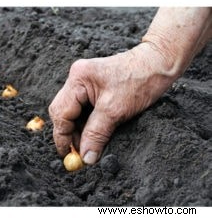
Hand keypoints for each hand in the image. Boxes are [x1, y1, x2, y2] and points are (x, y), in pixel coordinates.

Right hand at [49, 42, 175, 164]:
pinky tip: (93, 133)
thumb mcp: (115, 110)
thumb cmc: (140, 80)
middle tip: (79, 153)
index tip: (68, 155)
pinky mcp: (93, 87)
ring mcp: (84, 82)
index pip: (60, 112)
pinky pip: (82, 108)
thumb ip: (96, 134)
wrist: (158, 63)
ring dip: (78, 130)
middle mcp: (77, 78)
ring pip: (72, 112)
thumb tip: (86, 157)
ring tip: (88, 145)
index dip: (62, 136)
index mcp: (78, 79)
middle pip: (63, 111)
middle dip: (69, 133)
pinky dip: (86, 123)